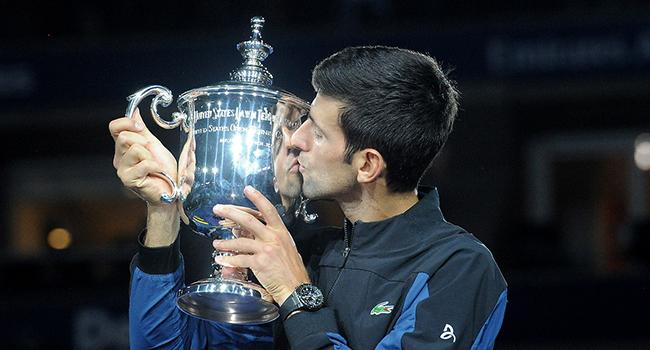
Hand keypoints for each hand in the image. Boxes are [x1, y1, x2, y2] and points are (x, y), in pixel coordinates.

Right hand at [109, 108, 179, 245]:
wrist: (171, 191)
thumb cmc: (164, 171)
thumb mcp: (154, 145)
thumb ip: (142, 130)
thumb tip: (134, 111)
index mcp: (124, 147)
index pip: (114, 127)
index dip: (127, 122)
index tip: (141, 127)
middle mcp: (119, 158)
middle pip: (125, 137)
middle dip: (144, 142)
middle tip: (152, 153)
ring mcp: (122, 170)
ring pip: (134, 149)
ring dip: (150, 156)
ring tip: (155, 166)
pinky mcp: (129, 180)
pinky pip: (144, 163)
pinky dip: (155, 166)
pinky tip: (157, 173)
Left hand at [212, 186, 309, 305]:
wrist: (296, 288)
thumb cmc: (291, 270)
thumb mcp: (285, 247)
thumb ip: (269, 238)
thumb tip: (248, 233)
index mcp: (281, 232)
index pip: (268, 210)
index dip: (257, 198)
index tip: (247, 189)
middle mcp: (273, 237)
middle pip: (248, 220)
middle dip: (230, 212)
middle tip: (218, 209)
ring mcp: (266, 250)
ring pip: (240, 241)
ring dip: (225, 243)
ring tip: (216, 244)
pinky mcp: (260, 263)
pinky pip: (240, 259)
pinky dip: (229, 260)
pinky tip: (222, 260)